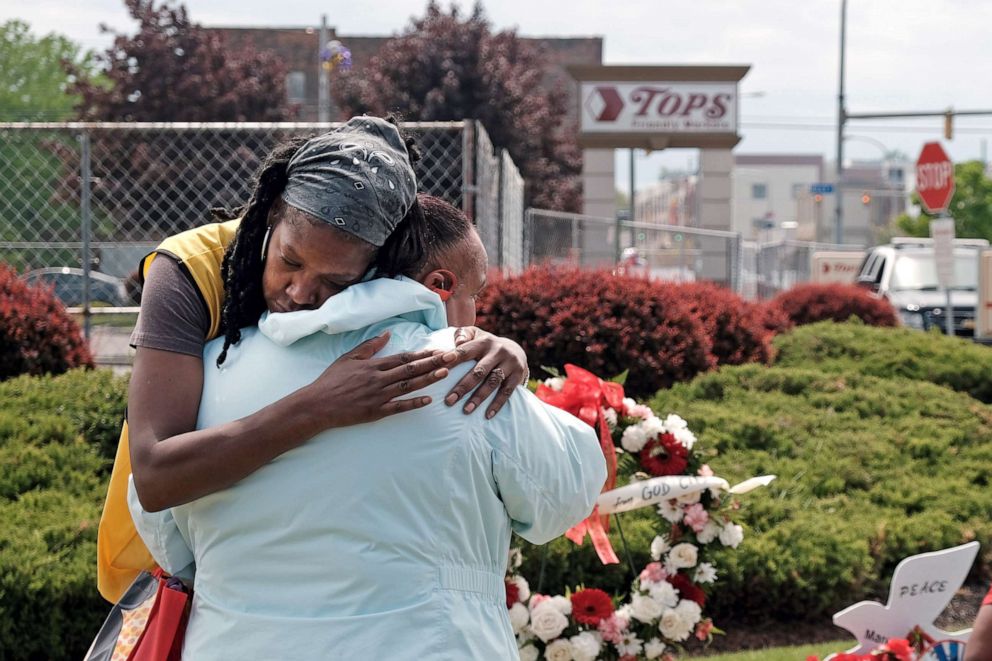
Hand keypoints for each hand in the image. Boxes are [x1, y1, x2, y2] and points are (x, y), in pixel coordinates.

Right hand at [307, 331, 455, 427]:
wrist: (317, 405)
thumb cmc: (331, 380)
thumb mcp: (348, 357)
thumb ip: (370, 346)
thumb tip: (387, 333)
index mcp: (373, 365)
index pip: (403, 358)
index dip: (422, 354)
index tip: (438, 350)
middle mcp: (378, 379)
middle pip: (411, 369)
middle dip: (433, 363)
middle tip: (452, 358)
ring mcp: (378, 396)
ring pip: (408, 386)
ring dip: (428, 379)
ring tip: (445, 373)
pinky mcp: (376, 412)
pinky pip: (399, 407)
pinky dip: (414, 404)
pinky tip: (428, 400)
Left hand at [444, 327, 528, 418]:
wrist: (516, 349)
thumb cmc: (485, 345)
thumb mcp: (475, 335)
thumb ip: (462, 335)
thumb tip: (454, 344)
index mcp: (484, 341)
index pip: (465, 351)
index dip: (452, 361)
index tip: (439, 372)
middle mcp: (498, 351)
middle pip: (479, 371)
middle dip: (463, 387)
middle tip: (448, 401)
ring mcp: (509, 363)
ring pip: (492, 382)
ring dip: (479, 397)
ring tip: (466, 410)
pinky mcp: (518, 375)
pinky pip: (507, 392)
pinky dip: (497, 404)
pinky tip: (487, 415)